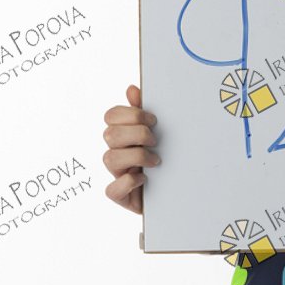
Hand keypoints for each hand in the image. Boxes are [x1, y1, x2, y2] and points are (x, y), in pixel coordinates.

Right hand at [102, 84, 159, 215]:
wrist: (176, 191)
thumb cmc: (164, 160)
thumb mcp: (157, 133)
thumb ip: (143, 112)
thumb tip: (131, 89)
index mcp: (122, 135)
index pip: (111, 116)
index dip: (131, 114)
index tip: (153, 120)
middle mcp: (116, 153)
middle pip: (110, 135)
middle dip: (137, 134)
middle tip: (155, 140)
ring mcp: (116, 174)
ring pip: (109, 159)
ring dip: (137, 156)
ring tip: (156, 160)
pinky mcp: (120, 196)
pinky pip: (112, 190)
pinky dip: (129, 182)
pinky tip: (144, 178)